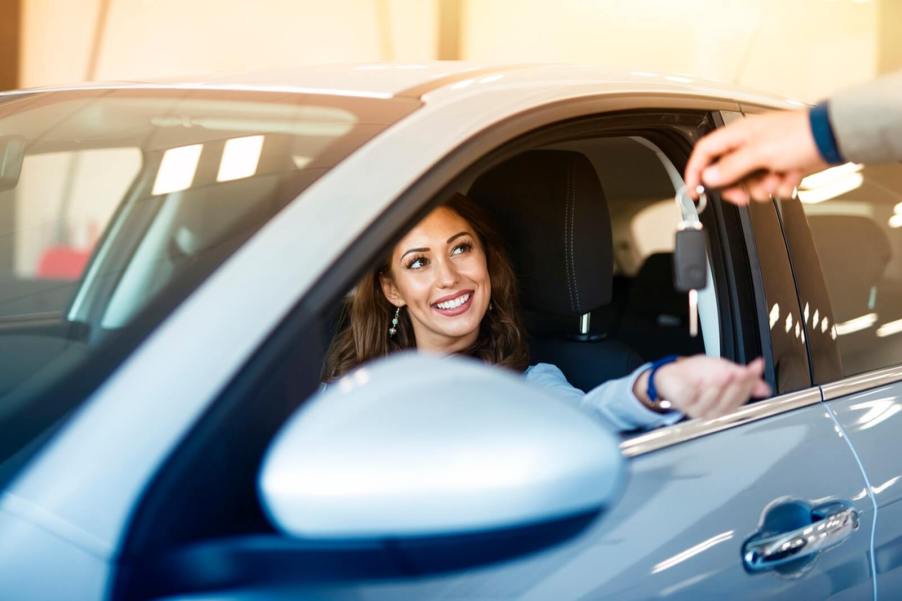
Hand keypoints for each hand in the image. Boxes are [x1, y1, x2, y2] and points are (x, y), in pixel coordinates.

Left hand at [635, 356, 770, 419]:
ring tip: (722, 375)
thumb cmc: (699, 374)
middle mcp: (713, 410)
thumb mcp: (725, 370)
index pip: (742, 397)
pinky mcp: (681, 403)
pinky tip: (699, 381)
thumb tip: (766, 387)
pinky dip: (694, 389)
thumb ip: (743, 377)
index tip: (754, 368)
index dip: (750, 383)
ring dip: (717, 389)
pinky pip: (689, 398)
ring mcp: (696, 409)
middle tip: (739, 372)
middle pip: (728, 404)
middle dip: (735, 387)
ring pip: (711, 405)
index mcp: (726, 404)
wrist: (674, 374)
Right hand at [684, 109, 828, 204]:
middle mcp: (748, 145)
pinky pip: (769, 185)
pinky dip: (780, 185)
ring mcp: (764, 156)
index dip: (695, 171)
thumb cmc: (800, 135)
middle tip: (744, 194)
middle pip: (726, 174)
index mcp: (737, 135)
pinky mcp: (780, 166)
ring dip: (763, 187)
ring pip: (749, 183)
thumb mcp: (759, 153)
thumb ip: (731, 167)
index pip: (704, 153)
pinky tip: (789, 176)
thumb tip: (709, 177)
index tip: (694, 190)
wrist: (833, 138)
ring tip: (776, 179)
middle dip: (737, 187)